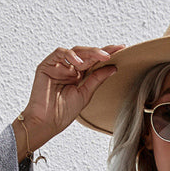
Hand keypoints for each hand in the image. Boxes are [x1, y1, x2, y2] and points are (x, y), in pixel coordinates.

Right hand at [13, 44, 125, 158]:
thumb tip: (113, 67)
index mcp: (79, 75)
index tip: (122, 49)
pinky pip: (59, 53)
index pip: (94, 62)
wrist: (47, 121)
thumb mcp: (86, 94)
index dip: (107, 54)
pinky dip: (70, 55)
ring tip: (101, 57)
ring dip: (89, 52)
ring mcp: (58, 65)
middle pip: (86, 54)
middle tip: (115, 50)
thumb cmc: (63, 112)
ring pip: (75, 51)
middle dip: (101, 51)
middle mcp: (69, 68)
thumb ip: (97, 79)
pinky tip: (79, 62)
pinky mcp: (47, 65)